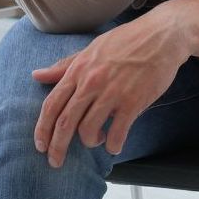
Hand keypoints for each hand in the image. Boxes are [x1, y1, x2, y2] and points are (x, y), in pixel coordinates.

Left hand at [31, 8, 187, 166]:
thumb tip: (36, 75)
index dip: (42, 128)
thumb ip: (64, 66)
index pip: (52, 104)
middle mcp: (91, 82)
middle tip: (55, 162)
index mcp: (78, 70)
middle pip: (65, 122)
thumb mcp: (91, 49)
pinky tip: (115, 145)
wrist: (161, 36)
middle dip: (57, 147)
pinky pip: (117, 133)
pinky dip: (114, 145)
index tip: (40, 145)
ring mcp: (112, 92)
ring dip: (90, 142)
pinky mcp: (133, 102)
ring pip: (89, 129)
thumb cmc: (126, 42)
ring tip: (97, 140)